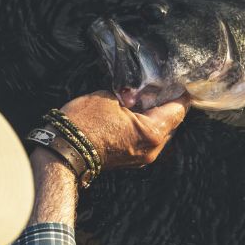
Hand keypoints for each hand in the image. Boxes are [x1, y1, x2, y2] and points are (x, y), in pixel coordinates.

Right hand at [60, 90, 188, 169]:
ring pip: (160, 133)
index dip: (181, 94)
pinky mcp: (131, 162)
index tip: (181, 83)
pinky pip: (147, 141)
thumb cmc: (85, 122)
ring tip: (147, 99)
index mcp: (152, 132)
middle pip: (172, 123)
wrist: (63, 151)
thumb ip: (132, 93)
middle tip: (163, 87)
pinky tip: (136, 113)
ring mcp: (142, 159)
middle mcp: (152, 149)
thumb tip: (140, 92)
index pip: (178, 110)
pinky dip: (145, 127)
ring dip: (156, 117)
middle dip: (168, 105)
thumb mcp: (110, 97)